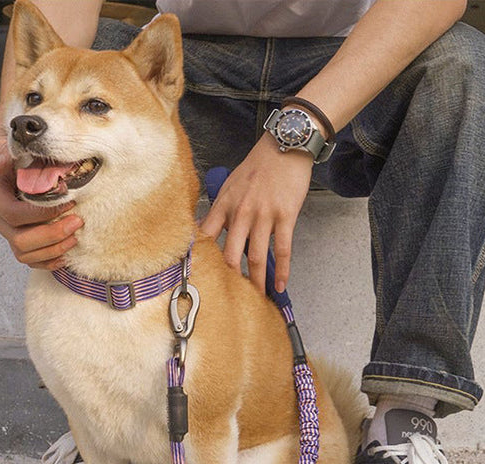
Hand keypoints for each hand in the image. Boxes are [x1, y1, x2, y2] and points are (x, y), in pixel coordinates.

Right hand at [0, 118, 82, 269]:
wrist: (15, 157)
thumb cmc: (13, 149)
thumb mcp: (5, 140)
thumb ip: (2, 150)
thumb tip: (1, 164)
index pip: (14, 214)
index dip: (42, 214)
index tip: (67, 203)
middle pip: (20, 239)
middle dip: (52, 234)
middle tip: (77, 222)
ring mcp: (7, 230)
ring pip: (25, 253)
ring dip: (53, 249)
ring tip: (75, 236)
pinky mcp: (19, 238)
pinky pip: (31, 259)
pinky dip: (49, 260)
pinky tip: (66, 253)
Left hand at [200, 133, 311, 293]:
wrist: (285, 145)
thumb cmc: (258, 165)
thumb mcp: (230, 185)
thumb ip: (219, 209)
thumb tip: (205, 230)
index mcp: (224, 204)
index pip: (206, 236)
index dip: (201, 258)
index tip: (200, 276)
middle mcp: (241, 212)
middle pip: (230, 254)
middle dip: (230, 279)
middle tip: (230, 296)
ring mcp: (264, 215)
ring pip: (256, 256)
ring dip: (257, 281)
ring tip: (257, 297)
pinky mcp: (285, 216)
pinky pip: (283, 249)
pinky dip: (282, 270)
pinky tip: (280, 284)